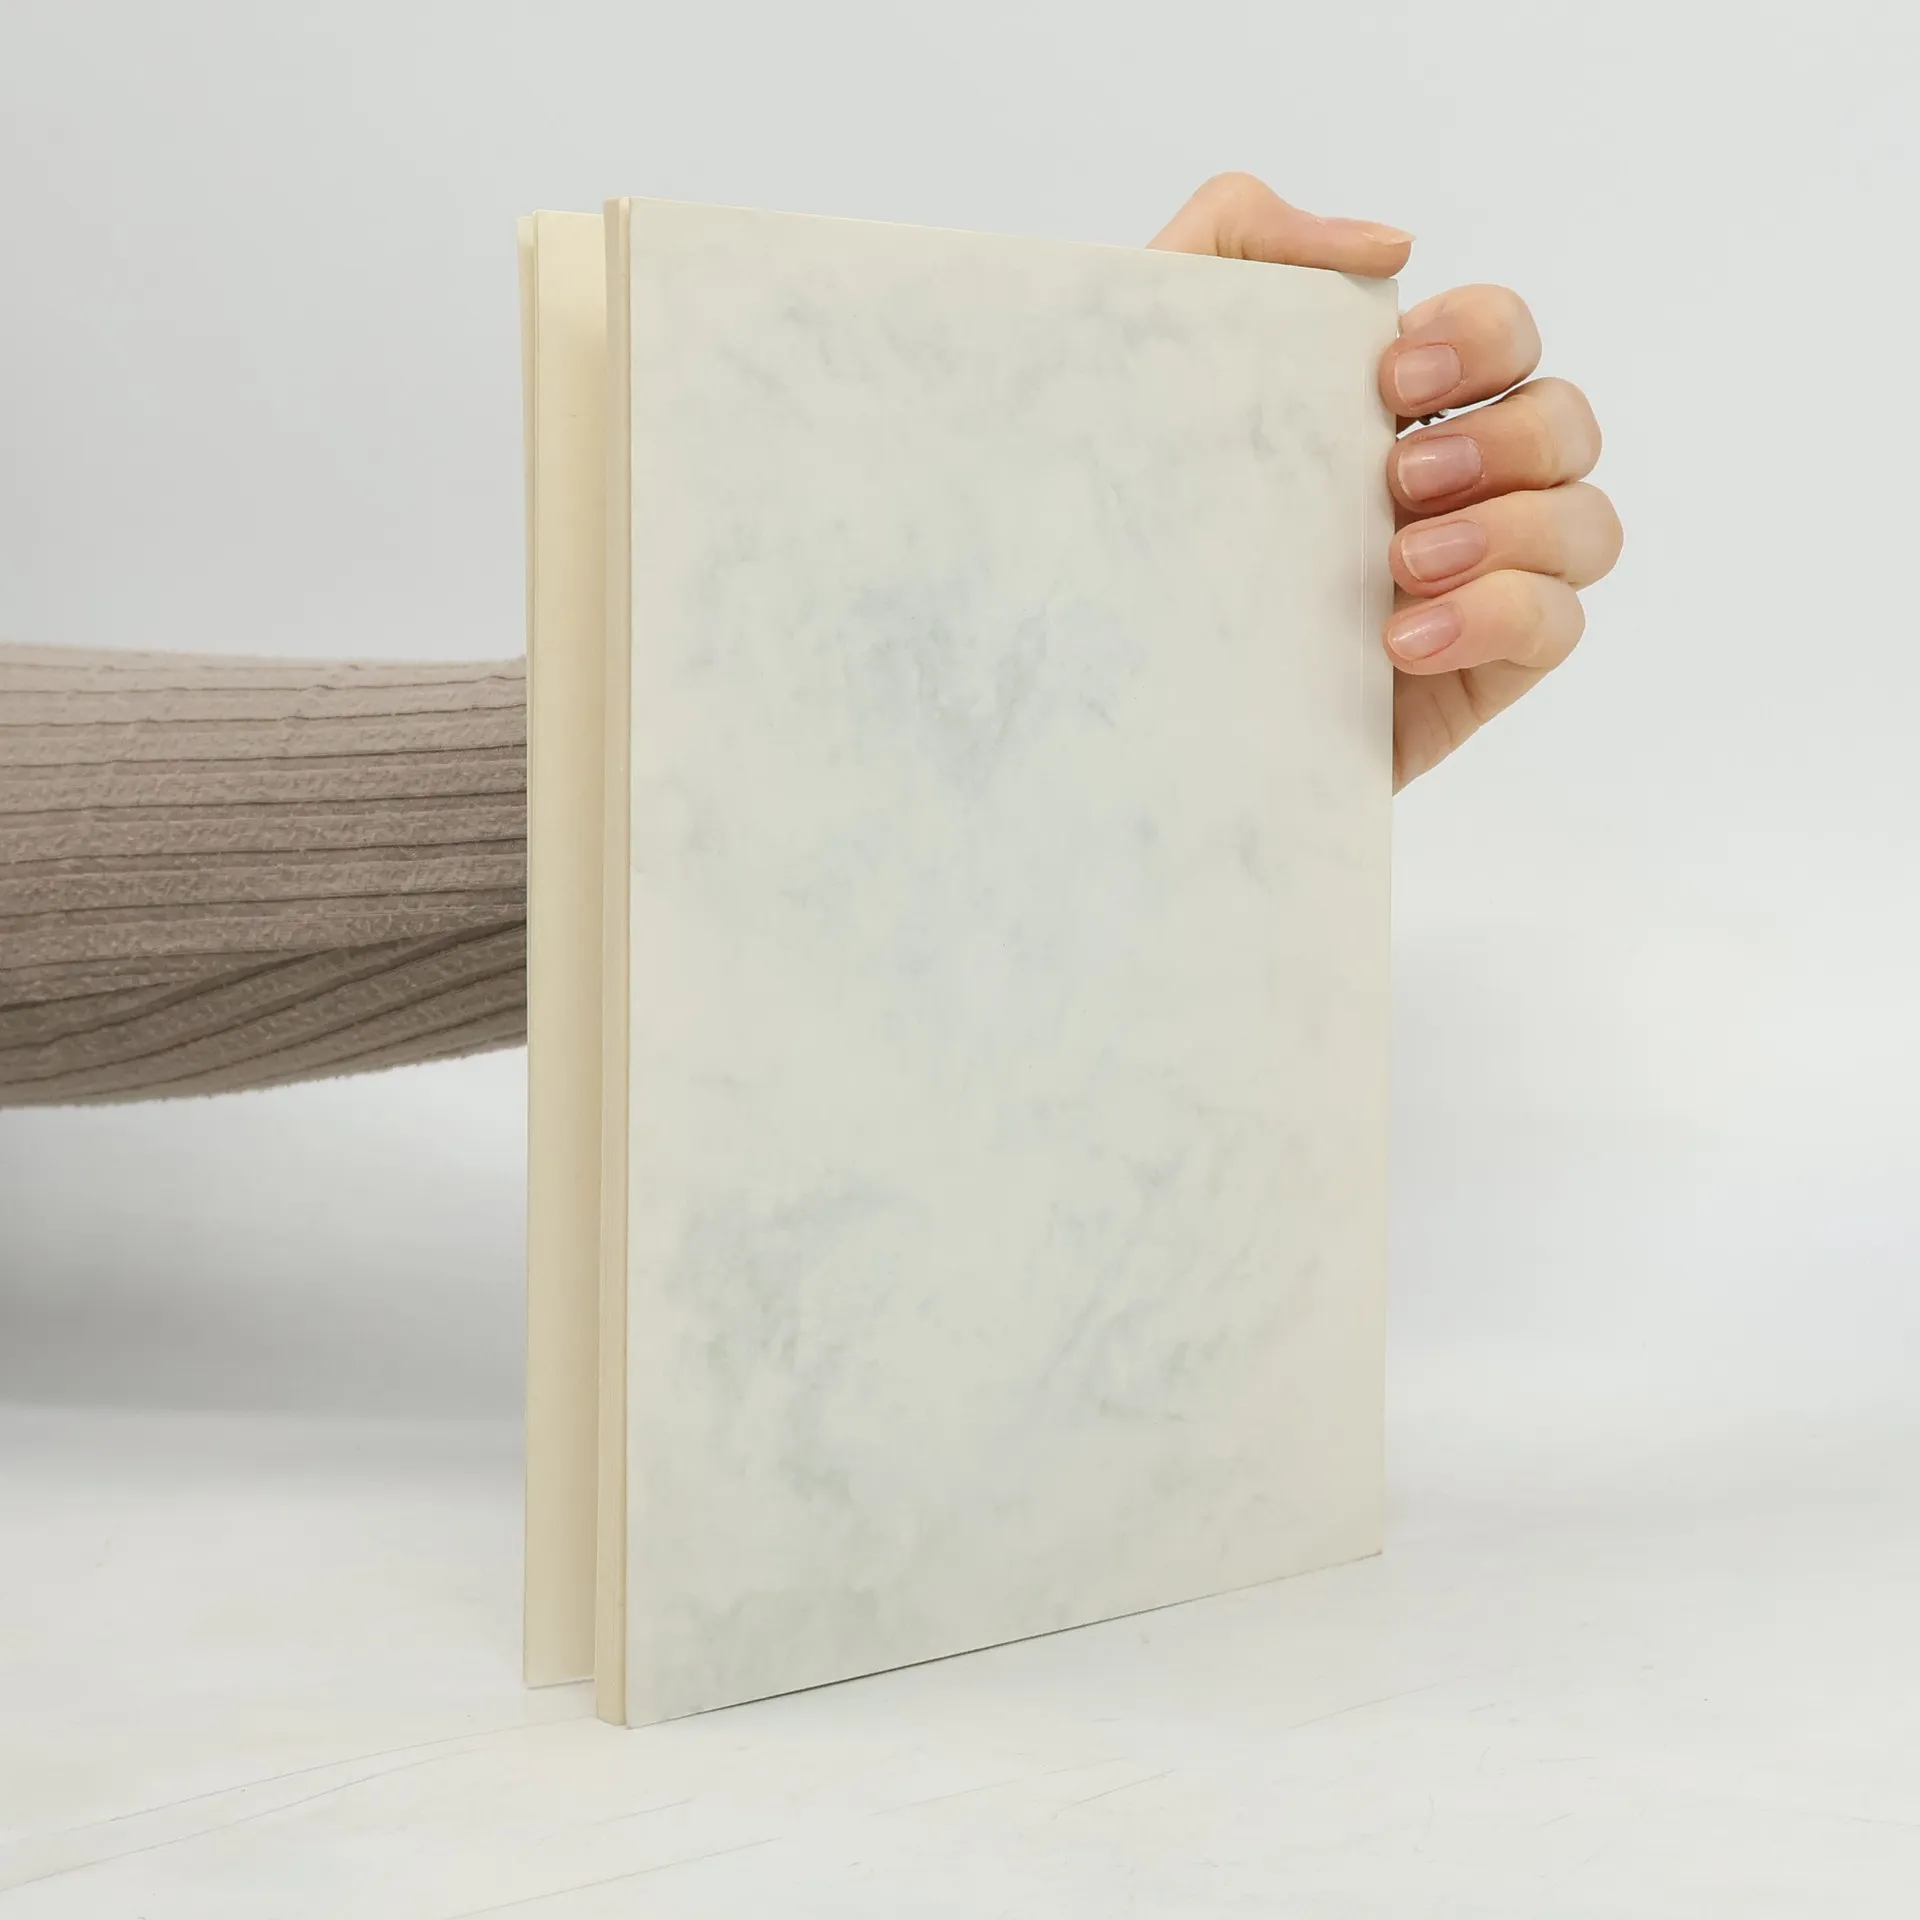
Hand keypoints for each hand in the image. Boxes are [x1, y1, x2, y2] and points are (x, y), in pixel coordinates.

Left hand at [1149, 173, 1621, 789]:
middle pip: (1564, 421)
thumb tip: (1393, 247)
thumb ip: (1238, 234)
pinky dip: (1502, 615)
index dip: (1483, 339)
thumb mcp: (1145, 348)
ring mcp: (1471, 581)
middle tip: (1395, 482)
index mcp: (1392, 410)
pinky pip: (1559, 626)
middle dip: (1502, 438)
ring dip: (1513, 529)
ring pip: (1587, 524)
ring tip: (1402, 567)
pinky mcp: (1472, 674)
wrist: (1100, 676)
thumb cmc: (1121, 514)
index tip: (1391, 380)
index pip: (1503, 336)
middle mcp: (1450, 486)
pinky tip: (1401, 640)